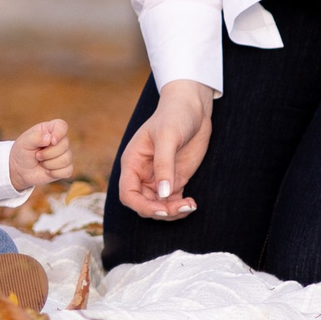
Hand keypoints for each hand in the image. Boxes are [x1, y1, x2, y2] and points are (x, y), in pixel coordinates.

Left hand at [9, 119, 75, 189]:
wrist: (21, 170)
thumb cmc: (23, 152)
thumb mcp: (24, 143)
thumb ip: (35, 137)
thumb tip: (49, 138)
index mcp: (49, 130)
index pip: (61, 126)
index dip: (59, 133)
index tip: (52, 141)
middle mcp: (59, 141)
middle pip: (65, 145)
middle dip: (48, 153)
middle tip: (37, 155)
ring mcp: (64, 154)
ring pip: (66, 159)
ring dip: (50, 164)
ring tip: (41, 162)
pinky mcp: (65, 168)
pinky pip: (68, 171)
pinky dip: (55, 173)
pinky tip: (47, 171)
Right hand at [117, 80, 212, 221]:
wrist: (192, 107)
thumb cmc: (174, 115)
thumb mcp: (167, 136)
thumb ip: (164, 165)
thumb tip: (163, 194)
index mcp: (133, 162)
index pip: (128, 194)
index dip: (142, 206)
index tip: (162, 209)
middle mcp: (143, 173)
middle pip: (144, 204)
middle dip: (161, 211)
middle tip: (182, 206)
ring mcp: (159, 178)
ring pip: (159, 207)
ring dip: (173, 212)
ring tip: (190, 206)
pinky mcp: (175, 180)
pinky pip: (173, 202)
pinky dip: (181, 208)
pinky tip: (192, 203)